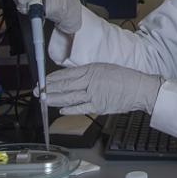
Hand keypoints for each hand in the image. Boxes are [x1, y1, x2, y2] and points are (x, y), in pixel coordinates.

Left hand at [41, 63, 162, 115]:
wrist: (139, 88)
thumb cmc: (124, 77)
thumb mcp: (104, 68)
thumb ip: (88, 73)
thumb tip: (73, 78)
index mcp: (91, 69)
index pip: (66, 74)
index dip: (53, 78)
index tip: (43, 81)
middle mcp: (90, 81)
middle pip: (65, 85)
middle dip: (49, 89)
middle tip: (37, 91)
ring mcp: (94, 94)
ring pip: (69, 97)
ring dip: (55, 99)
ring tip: (44, 100)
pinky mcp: (98, 106)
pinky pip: (80, 108)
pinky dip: (70, 109)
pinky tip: (61, 109)